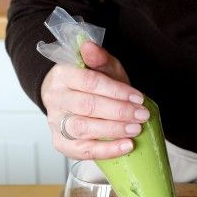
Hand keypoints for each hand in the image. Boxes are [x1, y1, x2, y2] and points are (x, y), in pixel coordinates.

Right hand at [41, 42, 149, 158]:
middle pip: (87, 106)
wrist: (76, 101)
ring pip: (84, 128)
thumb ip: (99, 58)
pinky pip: (83, 150)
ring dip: (113, 130)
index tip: (139, 97)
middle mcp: (55, 99)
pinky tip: (126, 146)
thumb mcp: (102, 67)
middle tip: (142, 115)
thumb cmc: (93, 85)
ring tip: (135, 129)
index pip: (90, 82)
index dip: (116, 91)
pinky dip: (107, 150)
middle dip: (119, 112)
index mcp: (62, 75)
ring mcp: (56, 123)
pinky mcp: (61, 143)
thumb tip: (89, 46)